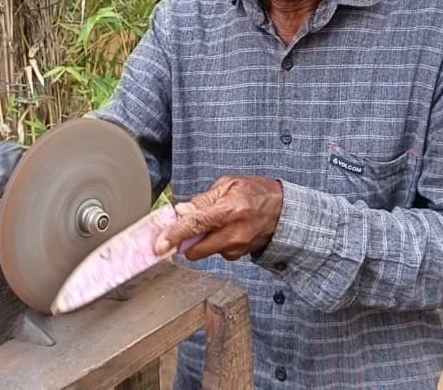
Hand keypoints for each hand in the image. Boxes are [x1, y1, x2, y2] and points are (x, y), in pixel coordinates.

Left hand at [154, 176, 283, 260]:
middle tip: (188, 226)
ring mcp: (237, 248)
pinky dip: (214, 242)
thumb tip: (180, 212)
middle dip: (185, 240)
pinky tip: (225, 230)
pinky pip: (215, 251)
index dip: (174, 235)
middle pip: (195, 248)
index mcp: (230, 210)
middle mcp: (234, 233)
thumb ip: (202, 201)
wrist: (282, 210)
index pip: (195, 225)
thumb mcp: (228, 186)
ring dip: (201, 239)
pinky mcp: (238, 256)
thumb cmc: (255, 193)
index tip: (159, 245)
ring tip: (217, 222)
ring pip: (203, 251)